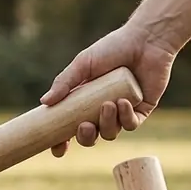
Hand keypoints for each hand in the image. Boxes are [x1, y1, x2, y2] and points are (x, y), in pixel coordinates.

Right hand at [40, 22, 175, 156]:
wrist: (145, 40)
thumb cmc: (113, 48)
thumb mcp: (83, 64)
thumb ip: (64, 82)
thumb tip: (45, 102)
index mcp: (84, 100)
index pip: (69, 127)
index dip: (63, 141)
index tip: (58, 149)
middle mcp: (101, 109)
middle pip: (90, 136)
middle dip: (86, 137)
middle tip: (85, 126)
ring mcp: (121, 112)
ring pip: (110, 132)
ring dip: (107, 124)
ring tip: (108, 104)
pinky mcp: (141, 111)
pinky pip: (131, 124)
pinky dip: (126, 117)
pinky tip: (123, 103)